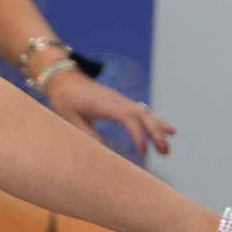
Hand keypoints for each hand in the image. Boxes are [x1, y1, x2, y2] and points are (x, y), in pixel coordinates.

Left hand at [44, 68, 173, 155]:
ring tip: (168, 147)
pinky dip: (155, 122)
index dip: (137, 133)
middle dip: (155, 132)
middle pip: (141, 114)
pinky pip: (142, 111)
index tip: (143, 151)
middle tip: (164, 151)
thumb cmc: (65, 100)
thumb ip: (86, 134)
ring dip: (158, 129)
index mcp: (102, 104)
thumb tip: (103, 152)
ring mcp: (120, 100)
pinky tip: (168, 131)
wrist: (64, 79)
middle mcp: (115, 100)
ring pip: (145, 112)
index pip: (126, 117)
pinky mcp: (122, 102)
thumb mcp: (69, 119)